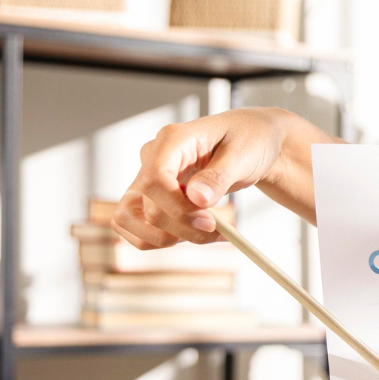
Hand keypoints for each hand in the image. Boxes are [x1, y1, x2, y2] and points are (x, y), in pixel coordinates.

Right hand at [111, 107, 297, 248]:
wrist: (249, 144)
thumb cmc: (247, 141)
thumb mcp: (243, 155)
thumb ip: (218, 176)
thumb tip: (196, 198)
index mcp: (172, 140)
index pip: (155, 179)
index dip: (178, 208)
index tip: (210, 222)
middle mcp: (151, 158)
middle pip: (148, 207)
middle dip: (184, 228)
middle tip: (221, 232)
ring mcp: (146, 178)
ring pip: (129, 219)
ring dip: (168, 238)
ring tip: (207, 234)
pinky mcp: (148, 197)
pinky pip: (135, 226)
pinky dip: (161, 239)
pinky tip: (193, 235)